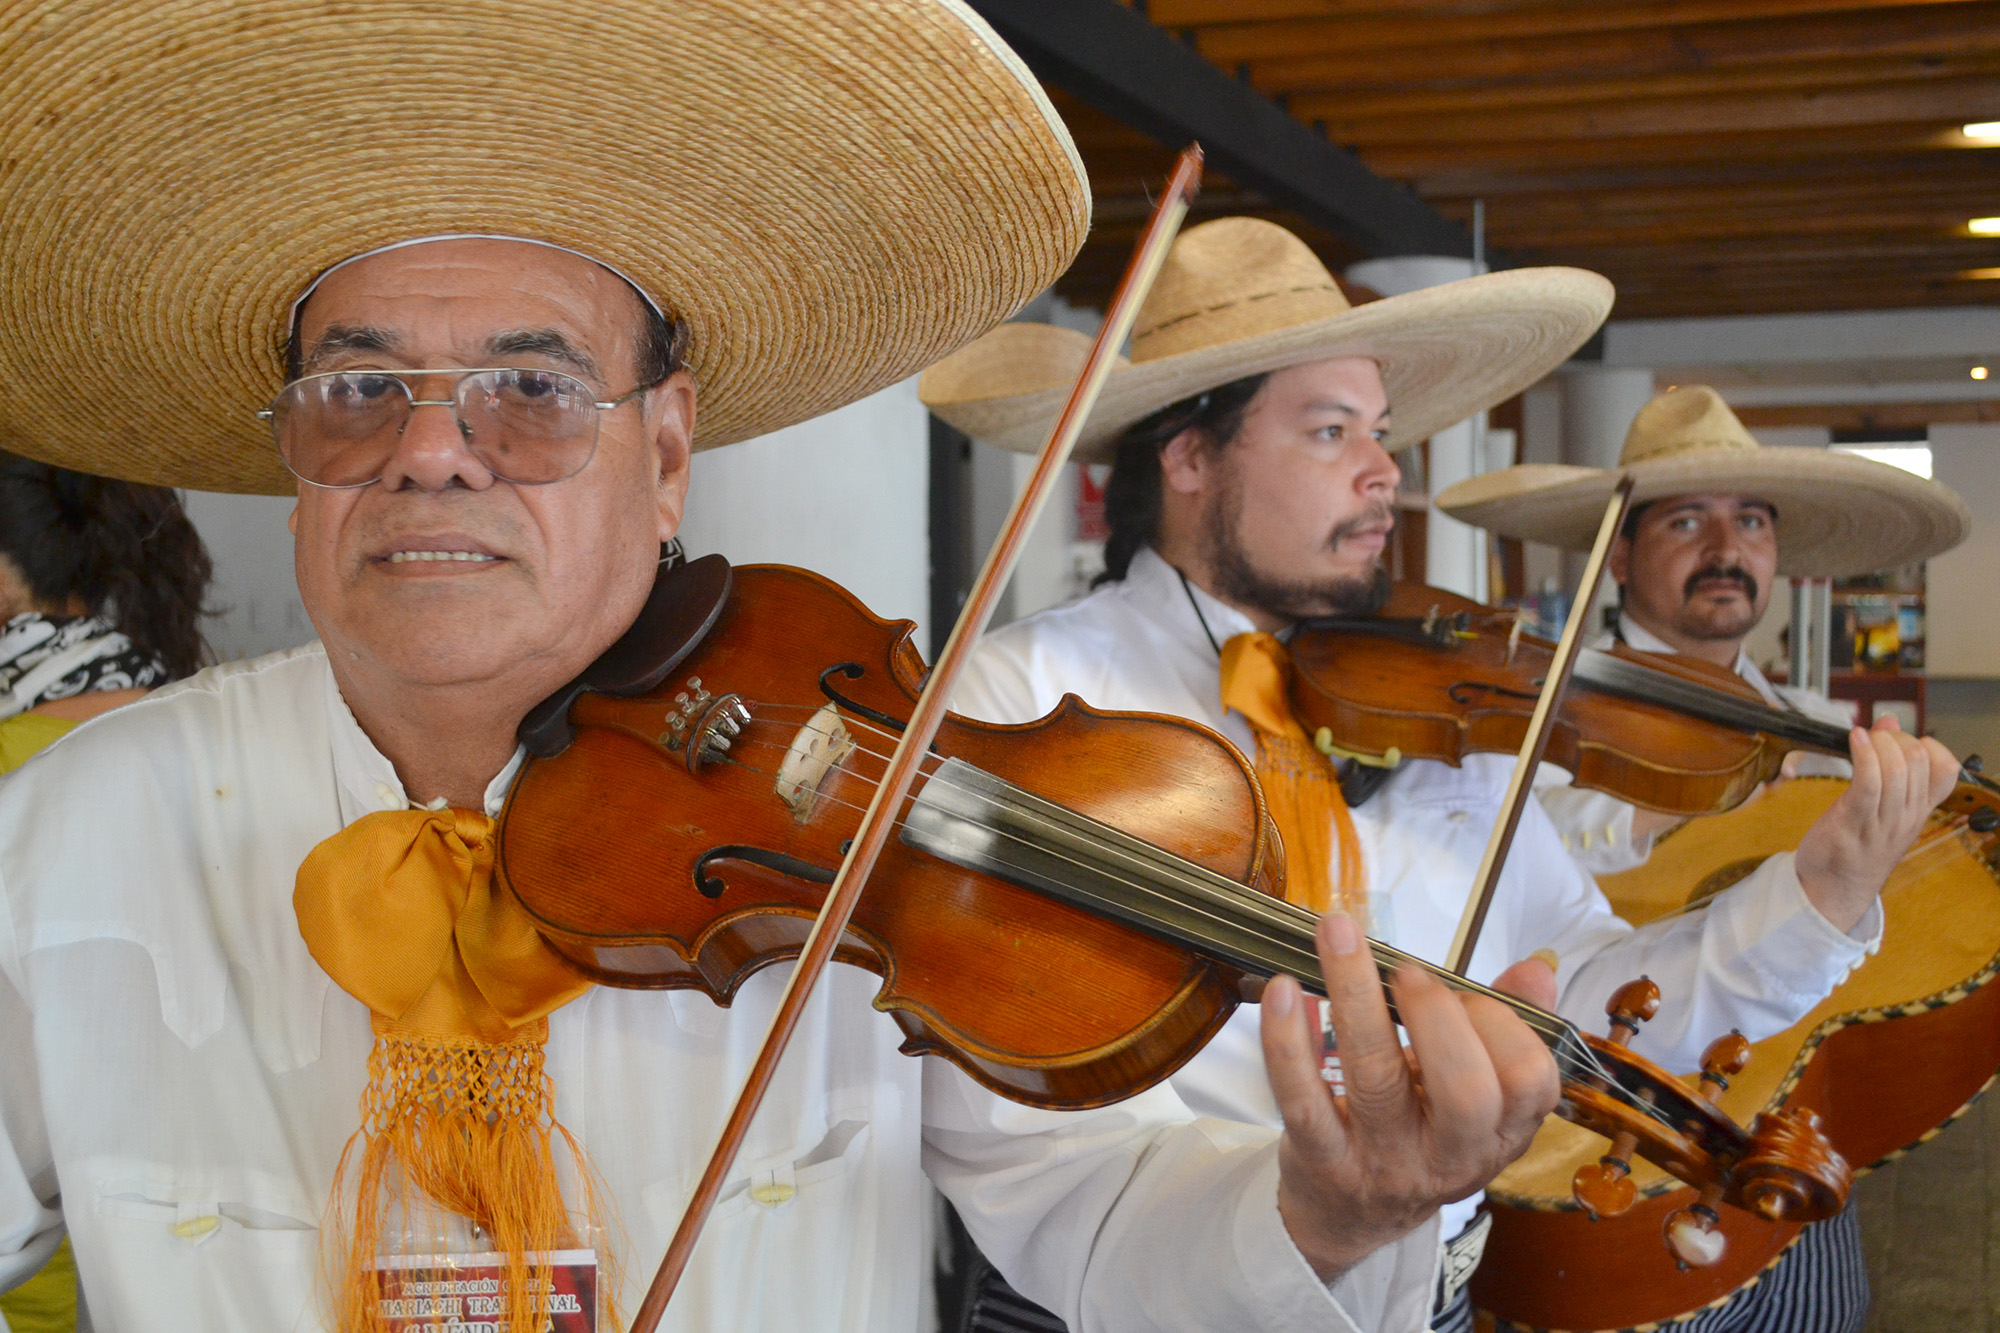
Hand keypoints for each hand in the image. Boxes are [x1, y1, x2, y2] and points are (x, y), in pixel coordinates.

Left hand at [1261, 913, 1559, 1282]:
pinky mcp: (1322, 1158)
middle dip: (1438, 1016)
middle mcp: (1450, 1154)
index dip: (1502, 1024)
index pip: (1531, 1081)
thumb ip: (1507, 1028)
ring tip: (1338, 934)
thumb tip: (1536, 969)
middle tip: (1407, 973)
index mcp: (1500, 1132)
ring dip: (1355, 993)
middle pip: (1466, 1091)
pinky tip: (1283, 990)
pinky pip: (1303, 1098)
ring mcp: (1384, 1159)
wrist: (1352, 1215)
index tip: (1464, 994)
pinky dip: (1288, 1041)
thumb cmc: (1421, 1131)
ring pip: (1376, 1079)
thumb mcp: (1477, 1095)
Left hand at [1794, 716, 1956, 931]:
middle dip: (1895, 738)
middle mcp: (1907, 816)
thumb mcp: (1880, 805)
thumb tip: (1888, 721)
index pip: (1947, 770)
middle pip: (1919, 761)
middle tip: (1872, 739)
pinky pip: (1868, 783)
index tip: (1898, 743)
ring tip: (1861, 739)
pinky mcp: (1853, 823)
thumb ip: (1888, 764)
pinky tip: (1854, 740)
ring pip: (1896, 770)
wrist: (1832, 889)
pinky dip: (1862, 755)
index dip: (1925, 744)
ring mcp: (1882, 822)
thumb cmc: (1855, 842)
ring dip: (1878, 744)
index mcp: (1918, 810)